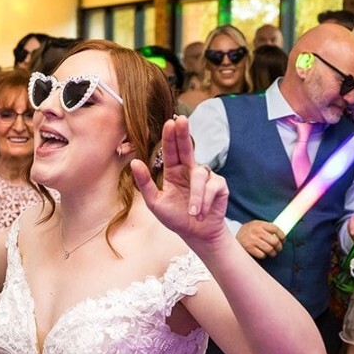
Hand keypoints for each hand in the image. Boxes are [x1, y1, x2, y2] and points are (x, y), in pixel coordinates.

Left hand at [131, 116, 229, 251]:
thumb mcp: (155, 203)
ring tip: (193, 212)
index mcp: (173, 171)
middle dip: (184, 133)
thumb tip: (134, 162)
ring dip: (196, 196)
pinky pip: (212, 187)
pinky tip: (202, 213)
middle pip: (187, 147)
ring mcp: (206, 176)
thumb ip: (145, 183)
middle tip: (182, 119)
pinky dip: (205, 202)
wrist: (196, 234)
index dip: (170, 136)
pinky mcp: (219, 185)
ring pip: (200, 175)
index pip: (171, 150)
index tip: (170, 122)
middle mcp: (189, 169)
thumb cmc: (176, 217)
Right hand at [237, 221, 283, 258]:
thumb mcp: (256, 225)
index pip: (275, 228)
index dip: (282, 235)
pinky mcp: (249, 248)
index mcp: (260, 224)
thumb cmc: (248, 232)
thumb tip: (280, 235)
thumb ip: (266, 228)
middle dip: (279, 247)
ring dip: (273, 253)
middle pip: (274, 241)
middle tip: (278, 248)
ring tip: (272, 252)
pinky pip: (262, 255)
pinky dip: (264, 255)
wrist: (231, 237)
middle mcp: (257, 232)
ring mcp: (252, 240)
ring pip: (270, 249)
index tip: (283, 240)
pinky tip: (262, 253)